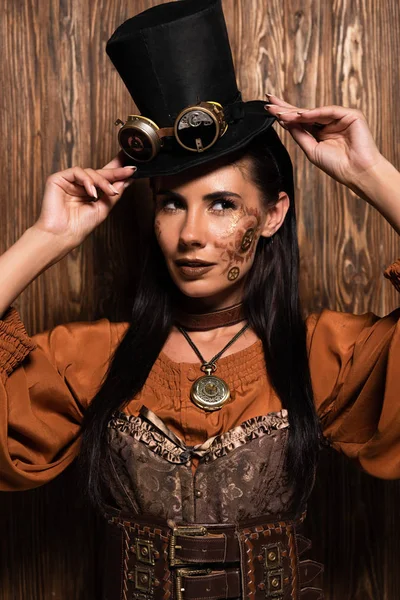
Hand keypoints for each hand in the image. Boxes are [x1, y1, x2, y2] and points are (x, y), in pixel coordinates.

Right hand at [33, 151, 136, 248]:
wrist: (63, 235)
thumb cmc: (79, 226)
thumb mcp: (103, 208)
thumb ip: (114, 193)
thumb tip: (127, 180)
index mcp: (88, 192)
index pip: (103, 178)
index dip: (117, 171)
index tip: (132, 168)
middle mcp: (79, 185)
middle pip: (99, 173)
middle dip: (115, 172)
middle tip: (129, 171)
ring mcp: (68, 181)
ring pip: (90, 172)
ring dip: (103, 181)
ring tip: (111, 192)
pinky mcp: (58, 178)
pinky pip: (77, 172)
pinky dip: (88, 181)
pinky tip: (92, 192)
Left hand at [264, 94, 382, 189]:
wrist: (356, 172)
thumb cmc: (337, 165)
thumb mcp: (311, 149)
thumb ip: (299, 135)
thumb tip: (284, 122)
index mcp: (320, 132)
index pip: (299, 121)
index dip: (284, 115)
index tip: (269, 109)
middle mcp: (329, 123)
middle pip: (304, 113)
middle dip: (286, 107)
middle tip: (269, 100)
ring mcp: (340, 118)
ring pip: (314, 111)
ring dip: (295, 112)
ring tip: (279, 112)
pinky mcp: (351, 115)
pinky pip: (328, 111)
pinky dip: (314, 112)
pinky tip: (300, 115)